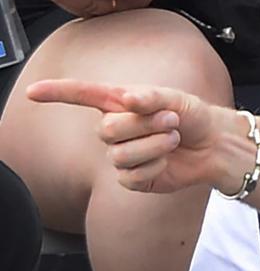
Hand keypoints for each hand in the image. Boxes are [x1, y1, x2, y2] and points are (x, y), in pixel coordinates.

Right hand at [25, 79, 236, 193]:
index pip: (82, 96)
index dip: (57, 93)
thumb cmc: (192, 115)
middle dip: (144, 125)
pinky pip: (130, 176)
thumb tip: (126, 99)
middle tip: (171, 120)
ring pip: (119, 154)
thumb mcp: (175, 98)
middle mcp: (115, 129)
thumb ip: (150, 97)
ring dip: (154, 144)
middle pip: (106, 130)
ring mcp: (121, 155)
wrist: (214, 144)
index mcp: (118, 103)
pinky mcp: (133, 178)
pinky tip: (167, 160)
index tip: (33, 92)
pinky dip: (154, 166)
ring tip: (174, 137)